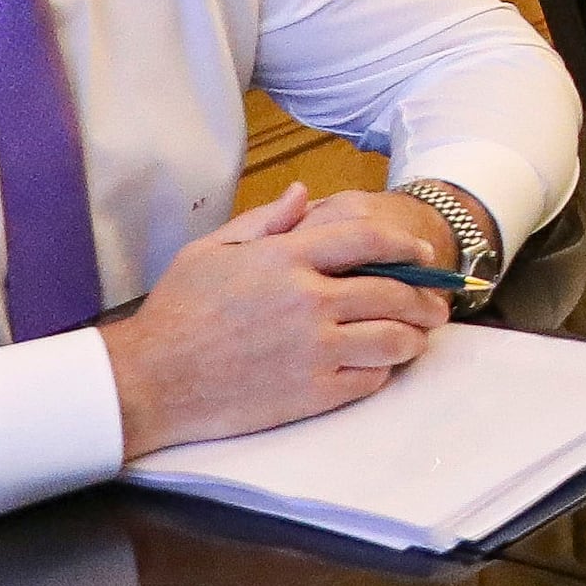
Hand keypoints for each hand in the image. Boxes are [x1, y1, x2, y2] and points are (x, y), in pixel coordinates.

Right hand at [101, 185, 448, 455]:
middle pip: (394, 293)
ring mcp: (313, 348)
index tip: (422, 257)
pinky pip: (370, 378)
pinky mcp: (312, 392)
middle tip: (436, 306)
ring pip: (393, 339)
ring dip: (414, 337)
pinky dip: (383, 370)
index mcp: (286, 259)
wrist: (149, 380)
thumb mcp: (210, 251)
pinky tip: (378, 365)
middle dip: (425, 299)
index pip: (366, 240)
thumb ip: (264, 222)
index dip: (405, 247)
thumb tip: (302, 193)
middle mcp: (308, 300)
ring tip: (417, 337)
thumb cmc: (176, 312)